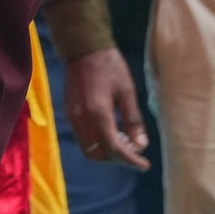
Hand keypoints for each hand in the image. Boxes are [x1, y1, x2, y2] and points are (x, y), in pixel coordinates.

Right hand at [65, 47, 149, 169]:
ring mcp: (73, 117)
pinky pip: (83, 137)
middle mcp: (82, 119)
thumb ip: (133, 120)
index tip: (144, 165)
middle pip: (98, 154)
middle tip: (135, 153)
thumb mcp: (127, 91)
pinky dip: (98, 142)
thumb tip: (141, 146)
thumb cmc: (109, 66)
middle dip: (118, 159)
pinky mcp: (69, 113)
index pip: (114, 149)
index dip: (130, 160)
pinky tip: (112, 131)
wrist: (83, 49)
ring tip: (124, 141)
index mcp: (98, 113)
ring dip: (106, 152)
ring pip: (88, 148)